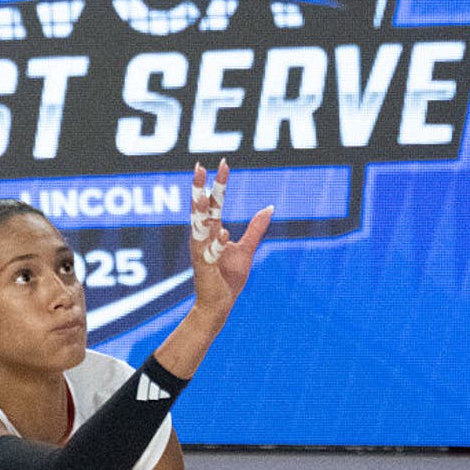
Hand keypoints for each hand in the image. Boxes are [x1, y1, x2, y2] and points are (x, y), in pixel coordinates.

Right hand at [188, 160, 272, 317]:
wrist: (219, 305)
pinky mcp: (205, 267)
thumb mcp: (246, 249)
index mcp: (210, 232)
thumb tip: (269, 207)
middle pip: (201, 208)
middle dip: (200, 188)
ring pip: (200, 227)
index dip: (217, 183)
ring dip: (200, 211)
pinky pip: (211, 252)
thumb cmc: (228, 278)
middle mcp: (202, 238)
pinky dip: (216, 242)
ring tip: (203, 194)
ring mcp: (201, 252)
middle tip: (200, 166)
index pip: (213, 202)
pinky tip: (224, 232)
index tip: (222, 163)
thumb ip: (255, 228)